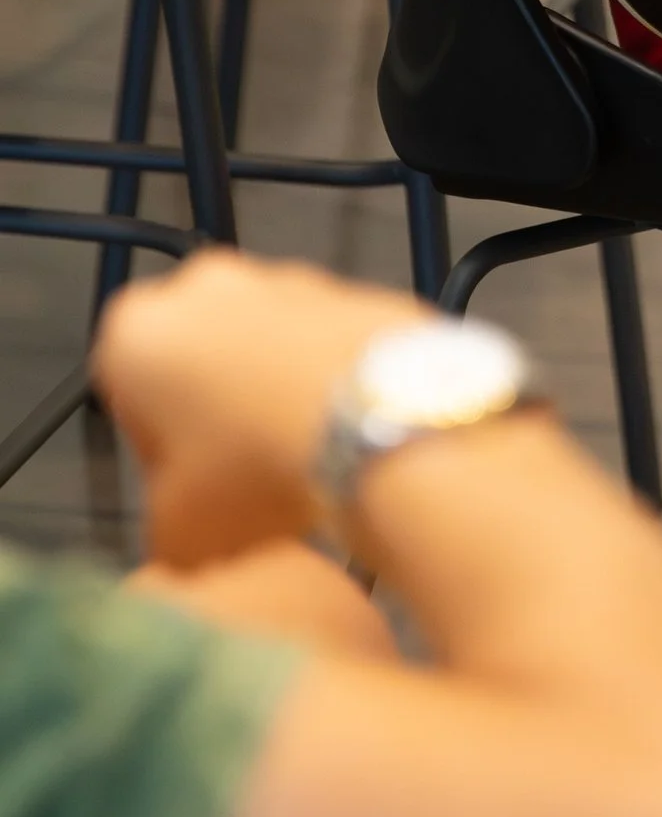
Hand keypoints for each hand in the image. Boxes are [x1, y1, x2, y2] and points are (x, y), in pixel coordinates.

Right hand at [93, 253, 438, 573]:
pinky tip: (341, 436)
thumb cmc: (265, 464)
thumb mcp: (178, 532)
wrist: (381, 422)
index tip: (185, 488)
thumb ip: (160, 528)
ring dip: (272, 397)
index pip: (125, 398)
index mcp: (136, 331)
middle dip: (215, 418)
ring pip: (261, 348)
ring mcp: (287, 279)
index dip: (157, 453)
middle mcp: (205, 286)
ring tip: (299, 464)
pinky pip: (323, 342)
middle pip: (195, 363)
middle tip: (240, 479)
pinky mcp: (354, 288)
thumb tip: (180, 538)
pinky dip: (327, 380)